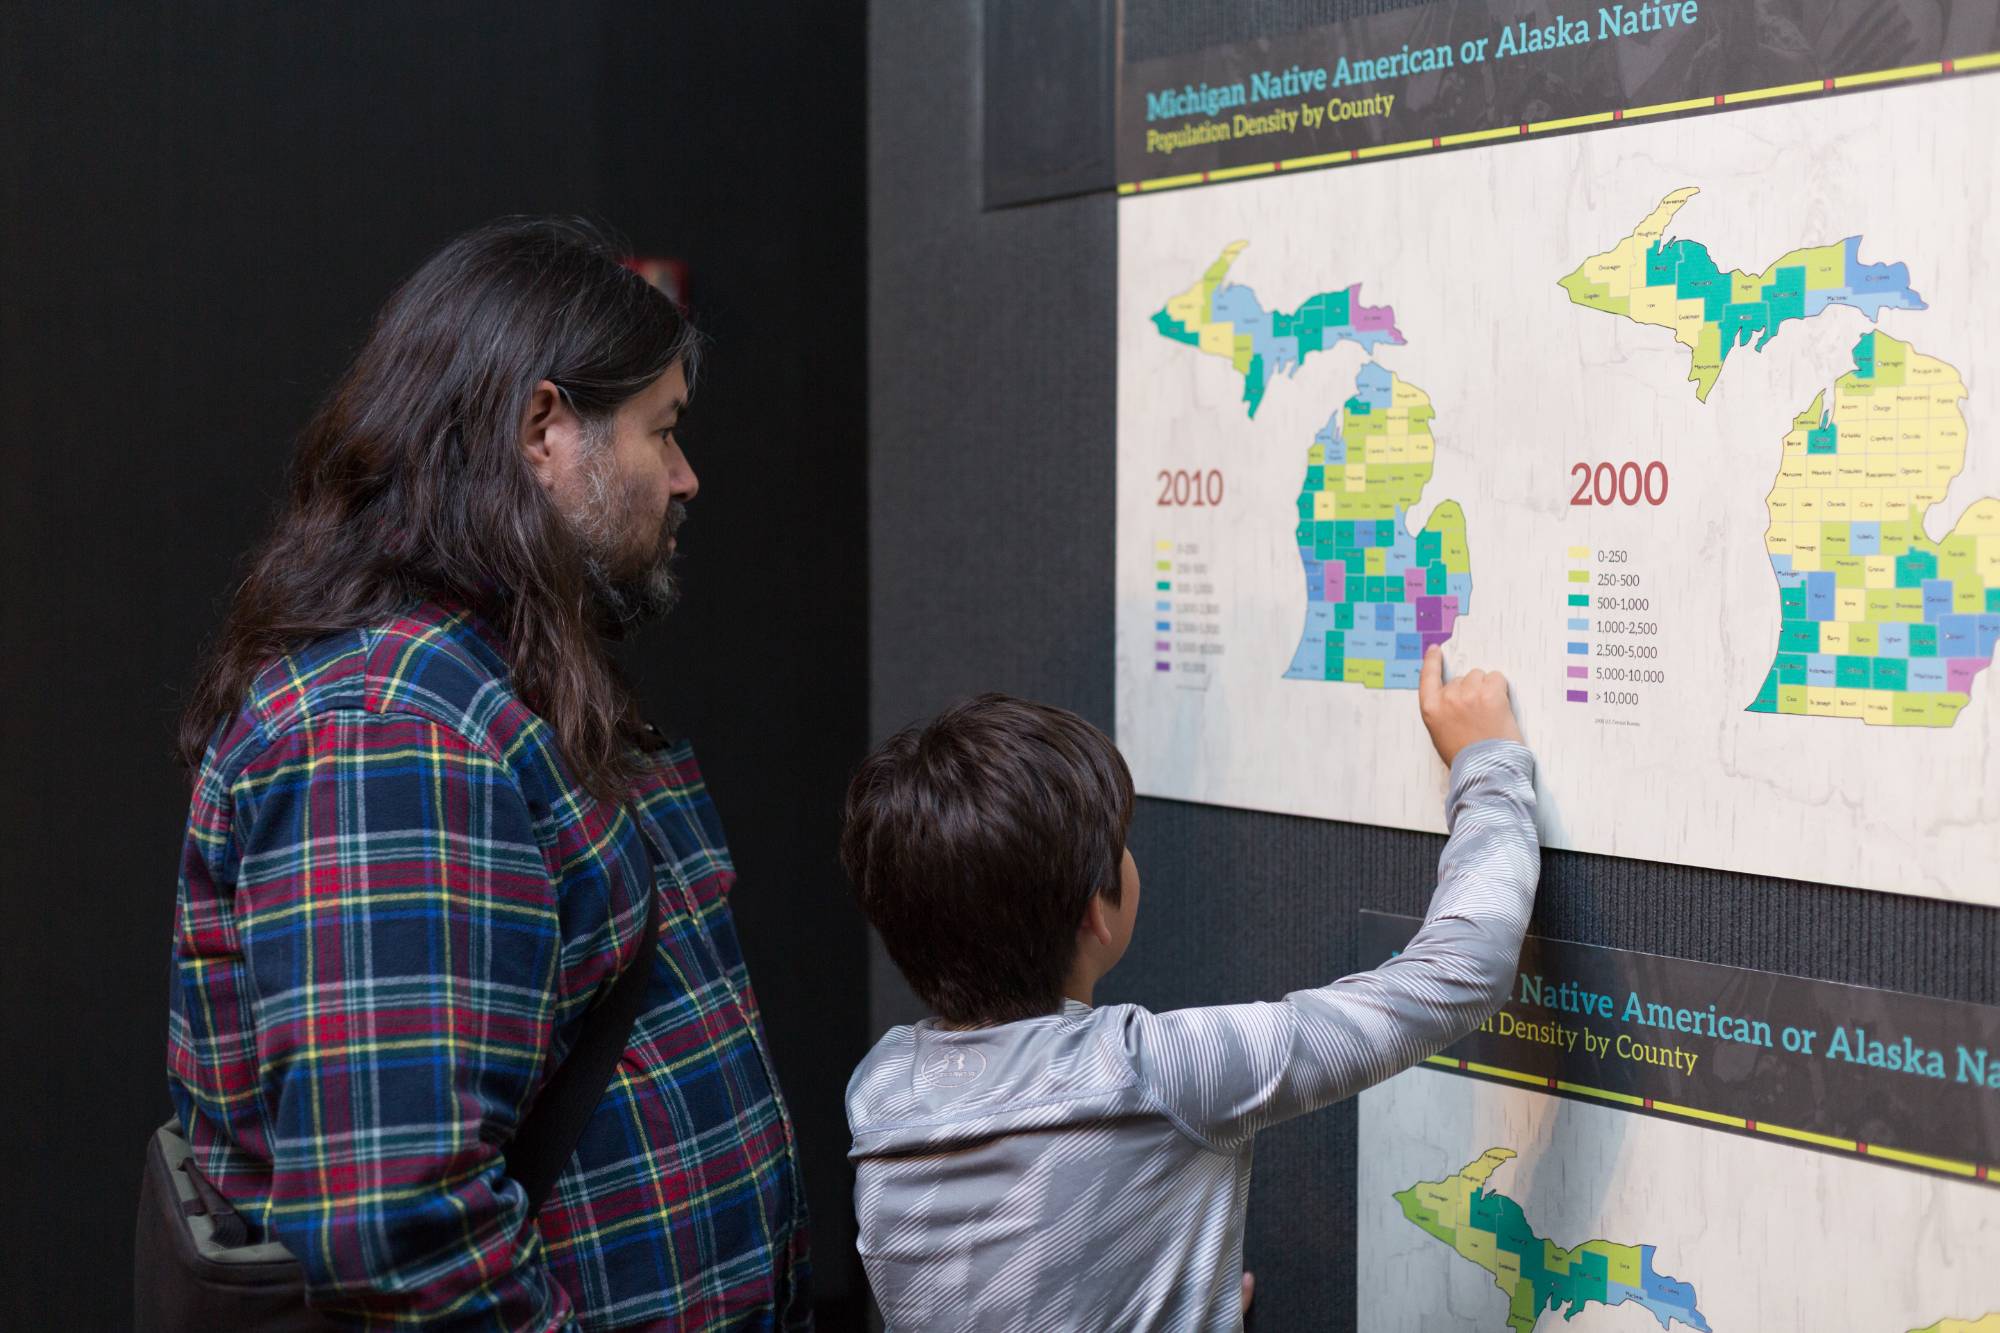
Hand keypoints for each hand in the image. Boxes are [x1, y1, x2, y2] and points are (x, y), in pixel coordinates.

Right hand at [1418, 645, 1521, 767]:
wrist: (1485, 771)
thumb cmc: (1466, 758)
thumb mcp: (1441, 734)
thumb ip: (1443, 710)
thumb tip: (1454, 695)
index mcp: (1431, 709)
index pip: (1428, 677)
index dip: (1432, 661)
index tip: (1435, 650)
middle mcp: (1447, 698)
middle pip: (1461, 678)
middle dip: (1471, 690)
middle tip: (1480, 713)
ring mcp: (1469, 694)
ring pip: (1480, 676)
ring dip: (1486, 688)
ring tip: (1490, 713)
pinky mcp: (1490, 694)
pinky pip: (1497, 678)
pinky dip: (1500, 690)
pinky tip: (1500, 707)